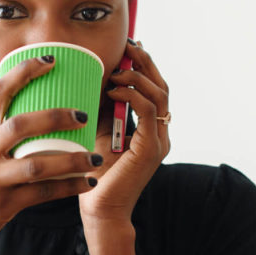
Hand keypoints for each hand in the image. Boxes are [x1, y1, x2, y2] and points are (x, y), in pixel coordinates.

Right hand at [0, 55, 100, 254]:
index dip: (24, 72)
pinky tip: (86, 183)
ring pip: (36, 164)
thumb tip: (34, 110)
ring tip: (94, 157)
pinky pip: (41, 194)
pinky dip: (67, 188)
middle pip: (20, 125)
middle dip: (55, 116)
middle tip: (83, 115)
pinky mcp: (2, 205)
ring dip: (70, 160)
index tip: (50, 59)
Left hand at [79, 40, 169, 225]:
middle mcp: (160, 131)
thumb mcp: (99, 129)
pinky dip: (132, 95)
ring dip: (137, 76)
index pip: (154, 88)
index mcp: (150, 127)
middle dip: (144, 62)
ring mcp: (159, 140)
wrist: (100, 208)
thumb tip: (94, 76)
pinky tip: (113, 89)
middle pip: (161, 86)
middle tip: (128, 46)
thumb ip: (104, 106)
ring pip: (159, 95)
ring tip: (115, 69)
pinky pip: (148, 111)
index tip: (128, 47)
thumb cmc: (95, 169)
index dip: (143, 65)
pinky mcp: (152, 148)